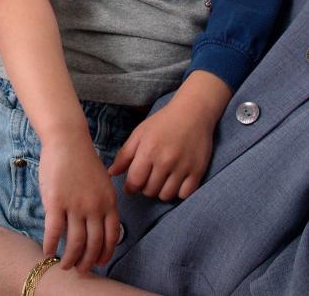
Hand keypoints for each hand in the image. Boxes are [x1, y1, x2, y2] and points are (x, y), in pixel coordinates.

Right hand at [40, 136, 120, 271]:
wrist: (67, 140)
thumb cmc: (83, 160)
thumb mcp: (103, 182)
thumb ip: (102, 203)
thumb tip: (98, 225)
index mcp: (109, 202)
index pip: (111, 236)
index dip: (105, 253)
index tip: (98, 263)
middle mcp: (94, 207)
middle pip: (93, 244)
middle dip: (87, 262)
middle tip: (80, 270)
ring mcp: (75, 205)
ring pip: (74, 242)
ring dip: (69, 258)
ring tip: (64, 265)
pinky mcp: (56, 202)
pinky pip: (54, 231)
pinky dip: (50, 245)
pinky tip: (47, 251)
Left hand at [108, 72, 230, 198]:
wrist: (193, 112)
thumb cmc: (163, 122)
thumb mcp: (139, 133)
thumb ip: (124, 155)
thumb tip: (111, 173)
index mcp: (148, 151)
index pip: (134, 182)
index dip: (130, 187)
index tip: (132, 186)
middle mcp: (165, 161)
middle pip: (149, 191)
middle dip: (145, 188)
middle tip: (148, 178)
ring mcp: (183, 167)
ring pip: (166, 196)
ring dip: (161, 192)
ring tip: (161, 180)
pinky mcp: (197, 171)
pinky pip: (184, 195)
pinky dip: (178, 192)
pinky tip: (176, 182)